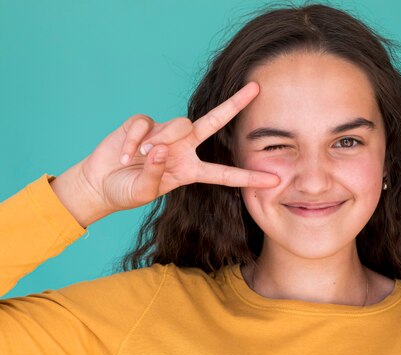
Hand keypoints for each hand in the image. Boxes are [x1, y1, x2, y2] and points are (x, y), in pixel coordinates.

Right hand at [53, 82, 278, 225]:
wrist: (99, 183)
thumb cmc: (125, 191)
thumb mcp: (143, 192)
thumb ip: (154, 175)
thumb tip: (160, 150)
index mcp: (190, 170)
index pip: (224, 173)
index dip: (248, 177)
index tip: (274, 179)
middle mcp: (183, 148)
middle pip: (214, 122)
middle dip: (235, 105)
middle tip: (255, 88)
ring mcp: (165, 133)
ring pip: (178, 124)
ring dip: (161, 140)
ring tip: (141, 157)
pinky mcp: (144, 124)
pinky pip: (146, 123)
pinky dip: (136, 138)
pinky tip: (125, 153)